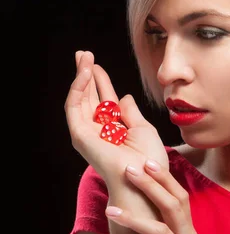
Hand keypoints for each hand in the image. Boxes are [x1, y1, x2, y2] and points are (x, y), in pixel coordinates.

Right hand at [64, 50, 168, 186]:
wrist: (146, 179)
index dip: (100, 82)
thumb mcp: (144, 129)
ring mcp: (88, 133)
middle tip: (83, 54)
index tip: (97, 64)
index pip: (104, 101)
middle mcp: (98, 131)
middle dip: (86, 75)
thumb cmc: (149, 160)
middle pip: (89, 97)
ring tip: (83, 57)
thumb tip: (124, 97)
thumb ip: (131, 113)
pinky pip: (75, 107)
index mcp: (113, 131)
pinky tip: (85, 73)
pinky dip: (78, 88)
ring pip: (80, 99)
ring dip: (81, 77)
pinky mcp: (80, 135)